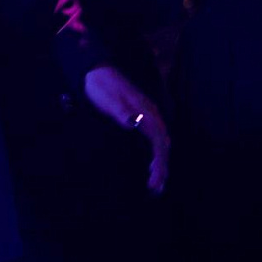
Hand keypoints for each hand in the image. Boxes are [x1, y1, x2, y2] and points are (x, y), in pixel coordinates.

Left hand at [83, 66, 169, 193]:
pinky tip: (152, 165)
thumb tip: (132, 123)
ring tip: (156, 184)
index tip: (153, 180)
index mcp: (144, 111)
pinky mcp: (144, 117)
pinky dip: (157, 154)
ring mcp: (149, 115)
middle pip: (163, 145)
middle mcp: (151, 114)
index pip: (158, 141)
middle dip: (162, 168)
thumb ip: (119, 110)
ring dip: (161, 163)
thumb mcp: (107, 98)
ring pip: (162, 142)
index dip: (158, 162)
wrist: (98, 71)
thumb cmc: (101, 86)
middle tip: (156, 190)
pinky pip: (156, 138)